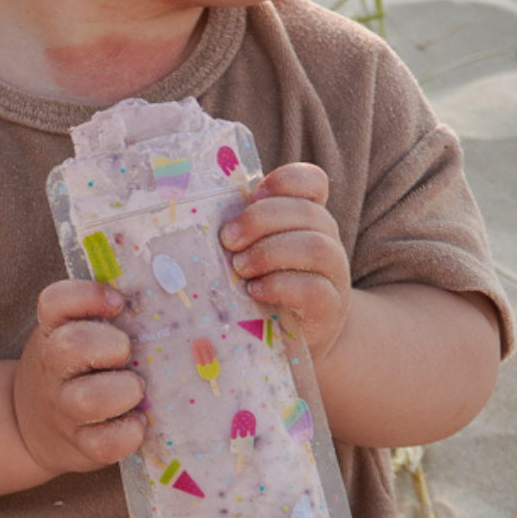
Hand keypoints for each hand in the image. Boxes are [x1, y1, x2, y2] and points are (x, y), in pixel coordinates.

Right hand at [13, 280, 145, 477]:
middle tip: (126, 354)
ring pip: (87, 399)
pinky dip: (128, 432)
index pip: (55, 301)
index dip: (88, 296)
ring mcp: (63, 409)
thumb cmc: (72, 371)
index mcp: (51, 333)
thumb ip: (103, 316)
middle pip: (71, 346)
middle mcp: (51, 369)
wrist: (31, 427)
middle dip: (111, 345)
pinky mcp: (80, 445)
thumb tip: (165, 295)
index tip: (118, 304)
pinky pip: (104, 443)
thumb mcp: (70, 336)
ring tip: (136, 390)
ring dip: (122, 391)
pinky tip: (138, 422)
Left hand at [220, 163, 351, 358]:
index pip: (311, 182)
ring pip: (317, 248)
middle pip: (308, 212)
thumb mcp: (248, 252)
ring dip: (270, 252)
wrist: (292, 337)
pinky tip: (254, 290)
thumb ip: (234, 230)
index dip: (287, 180)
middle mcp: (325, 240)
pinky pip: (314, 289)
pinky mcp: (328, 308)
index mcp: (305, 218)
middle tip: (227, 239)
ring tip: (239, 267)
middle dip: (261, 219)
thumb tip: (184, 212)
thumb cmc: (260, 286)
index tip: (254, 192)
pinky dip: (280, 286)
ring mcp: (333, 274)